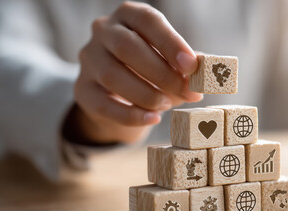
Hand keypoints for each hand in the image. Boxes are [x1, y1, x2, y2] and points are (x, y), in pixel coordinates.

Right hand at [69, 1, 201, 143]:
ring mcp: (89, 60)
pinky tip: (152, 119)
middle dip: (161, 72)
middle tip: (185, 91)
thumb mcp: (169, 61)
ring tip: (167, 104)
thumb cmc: (151, 69)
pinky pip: (103, 104)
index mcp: (128, 15)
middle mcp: (104, 31)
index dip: (170, 42)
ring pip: (112, 75)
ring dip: (146, 94)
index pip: (147, 21)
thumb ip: (184, 65)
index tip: (191, 65)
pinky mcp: (82, 89)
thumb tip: (205, 73)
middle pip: (127, 47)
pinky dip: (130, 115)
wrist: (120, 95)